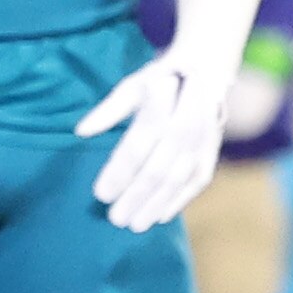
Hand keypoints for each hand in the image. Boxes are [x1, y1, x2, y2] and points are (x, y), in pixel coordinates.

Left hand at [79, 0, 257, 233]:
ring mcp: (205, 139)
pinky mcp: (212, 149)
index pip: (138, 147)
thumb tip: (80, 131)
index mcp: (165, 106)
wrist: (208, 68)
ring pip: (179, 179)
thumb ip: (108, 109)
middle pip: (159, 169)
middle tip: (113, 218)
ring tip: (134, 224)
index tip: (99, 194)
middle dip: (136, 196)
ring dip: (156, 204)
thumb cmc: (160, 77)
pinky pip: (199, 179)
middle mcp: (188, 125)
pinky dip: (181, 200)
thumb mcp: (132, 84)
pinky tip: (162, 217)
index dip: (119, 173)